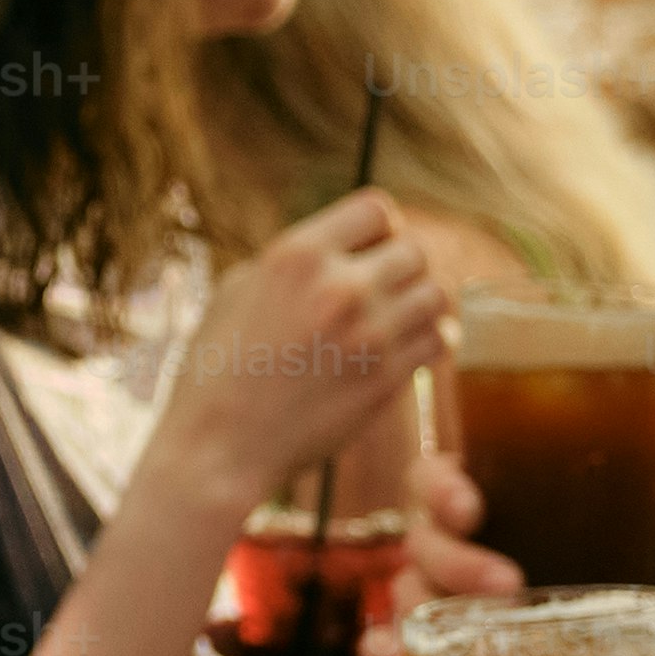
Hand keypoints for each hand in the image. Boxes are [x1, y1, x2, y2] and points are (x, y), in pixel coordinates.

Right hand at [157, 190, 451, 517]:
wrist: (220, 446)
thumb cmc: (216, 367)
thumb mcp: (237, 290)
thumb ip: (293, 262)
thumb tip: (341, 249)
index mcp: (297, 255)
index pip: (376, 209)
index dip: (379, 228)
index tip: (371, 249)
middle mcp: (340, 287)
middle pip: (414, 250)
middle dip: (401, 267)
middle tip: (383, 290)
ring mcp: (369, 335)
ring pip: (436, 295)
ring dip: (419, 303)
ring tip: (395, 318)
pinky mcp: (387, 379)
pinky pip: (438, 340)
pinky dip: (429, 340)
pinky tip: (404, 347)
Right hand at [392, 447, 654, 601]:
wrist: (567, 627)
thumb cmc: (582, 562)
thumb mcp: (618, 546)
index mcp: (471, 502)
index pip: (430, 477)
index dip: (443, 489)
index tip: (475, 508)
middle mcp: (436, 548)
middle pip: (417, 546)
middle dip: (457, 564)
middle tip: (509, 587)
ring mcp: (425, 601)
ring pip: (402, 605)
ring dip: (427, 623)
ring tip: (475, 645)